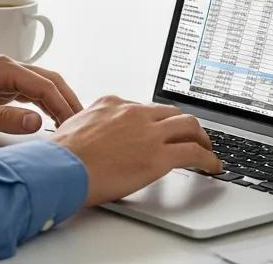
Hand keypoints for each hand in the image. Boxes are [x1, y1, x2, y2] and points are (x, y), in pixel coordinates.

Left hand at [0, 55, 83, 135]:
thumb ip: (6, 119)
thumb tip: (37, 122)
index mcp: (1, 67)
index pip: (43, 84)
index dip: (62, 103)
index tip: (75, 121)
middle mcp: (5, 66)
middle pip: (47, 80)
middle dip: (66, 99)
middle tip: (81, 121)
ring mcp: (3, 75)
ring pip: (39, 85)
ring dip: (56, 101)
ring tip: (70, 122)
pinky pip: (28, 91)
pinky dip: (42, 103)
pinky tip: (49, 116)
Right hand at [51, 95, 221, 206]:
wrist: (60, 168)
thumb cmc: (61, 155)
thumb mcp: (73, 126)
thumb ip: (91, 126)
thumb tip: (93, 136)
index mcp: (113, 104)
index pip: (145, 108)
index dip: (158, 121)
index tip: (162, 129)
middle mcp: (134, 113)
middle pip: (172, 113)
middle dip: (185, 125)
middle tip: (192, 136)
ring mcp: (148, 133)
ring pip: (189, 126)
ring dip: (202, 138)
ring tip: (206, 149)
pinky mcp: (158, 156)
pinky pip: (193, 153)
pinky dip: (208, 159)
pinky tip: (212, 166)